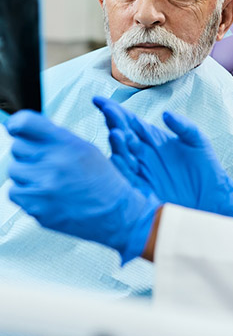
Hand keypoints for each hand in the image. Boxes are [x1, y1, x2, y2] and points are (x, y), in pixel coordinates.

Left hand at [6, 110, 160, 263]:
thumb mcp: (86, 148)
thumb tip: (24, 129)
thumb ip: (56, 137)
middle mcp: (55, 163)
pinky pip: (14, 192)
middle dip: (29, 151)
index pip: (23, 123)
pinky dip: (25, 192)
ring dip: (27, 173)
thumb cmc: (102, 180)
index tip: (16, 128)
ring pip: (14, 170)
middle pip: (17, 147)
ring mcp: (44, 186)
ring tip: (49, 179)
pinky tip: (45, 193)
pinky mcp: (36, 207)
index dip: (17, 124)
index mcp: (68, 144)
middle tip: (46, 160)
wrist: (115, 212)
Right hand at [93, 96, 232, 219]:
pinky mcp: (141, 189)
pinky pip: (126, 178)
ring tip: (116, 133)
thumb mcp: (197, 141)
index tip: (99, 100)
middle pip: (121, 134)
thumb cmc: (206, 167)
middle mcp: (140, 153)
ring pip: (120, 155)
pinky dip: (120, 168)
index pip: (128, 121)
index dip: (114, 110)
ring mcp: (139, 171)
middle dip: (113, 122)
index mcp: (151, 138)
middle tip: (107, 111)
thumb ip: (184, 126)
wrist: (211, 197)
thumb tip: (166, 114)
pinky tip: (118, 159)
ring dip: (116, 144)